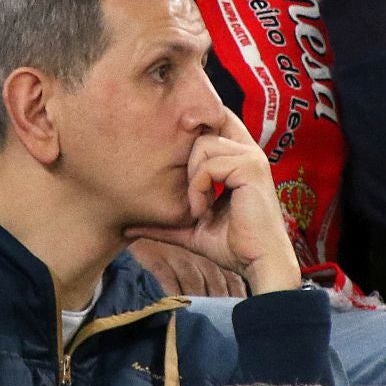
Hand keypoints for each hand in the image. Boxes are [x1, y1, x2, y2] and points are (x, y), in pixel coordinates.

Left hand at [124, 113, 301, 294]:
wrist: (258, 263)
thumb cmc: (233, 247)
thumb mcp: (191, 229)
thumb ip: (165, 222)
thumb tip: (128, 226)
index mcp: (238, 159)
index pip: (214, 121)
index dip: (193, 127)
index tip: (170, 151)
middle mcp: (248, 152)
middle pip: (203, 129)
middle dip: (186, 160)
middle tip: (191, 198)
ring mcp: (251, 157)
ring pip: (202, 145)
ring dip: (192, 180)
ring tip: (198, 209)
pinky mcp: (251, 168)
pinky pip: (209, 165)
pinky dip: (198, 189)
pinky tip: (203, 212)